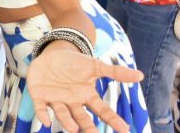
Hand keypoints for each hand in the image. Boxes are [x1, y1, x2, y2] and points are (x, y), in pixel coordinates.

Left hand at [27, 49, 142, 132]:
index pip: (102, 110)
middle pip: (82, 118)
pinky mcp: (39, 95)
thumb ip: (115, 72)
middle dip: (88, 128)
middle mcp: (72, 101)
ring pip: (63, 114)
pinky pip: (41, 107)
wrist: (52, 54)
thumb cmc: (74, 63)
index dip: (112, 119)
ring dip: (67, 122)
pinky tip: (45, 121)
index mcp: (87, 96)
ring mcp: (56, 99)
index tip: (124, 129)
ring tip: (74, 129)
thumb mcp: (95, 66)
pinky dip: (43, 114)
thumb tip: (140, 75)